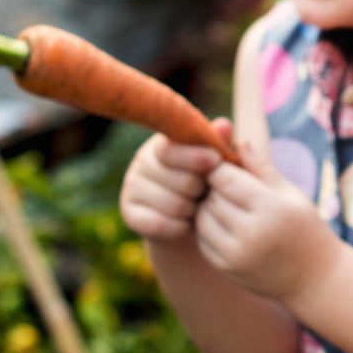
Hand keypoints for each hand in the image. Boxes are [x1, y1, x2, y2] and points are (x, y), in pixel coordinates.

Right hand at [121, 124, 228, 241]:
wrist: (190, 222)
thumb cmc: (209, 183)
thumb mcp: (217, 163)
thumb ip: (219, 144)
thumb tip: (224, 125)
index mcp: (161, 144)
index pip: (171, 149)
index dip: (195, 156)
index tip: (216, 160)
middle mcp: (141, 162)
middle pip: (178, 179)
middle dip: (200, 189)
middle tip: (205, 192)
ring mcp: (132, 188)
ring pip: (173, 204)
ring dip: (193, 210)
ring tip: (197, 208)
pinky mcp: (129, 214)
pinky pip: (160, 224)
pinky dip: (179, 228)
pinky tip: (186, 224)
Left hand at [194, 133, 336, 303]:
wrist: (314, 278)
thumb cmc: (305, 227)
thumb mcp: (290, 194)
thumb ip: (261, 167)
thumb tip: (238, 140)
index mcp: (271, 208)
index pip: (225, 178)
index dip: (220, 169)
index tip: (225, 167)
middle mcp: (251, 233)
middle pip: (211, 197)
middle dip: (214, 188)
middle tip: (224, 185)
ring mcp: (236, 254)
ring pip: (202, 219)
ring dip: (207, 208)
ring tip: (224, 204)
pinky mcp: (226, 269)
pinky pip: (202, 241)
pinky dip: (207, 229)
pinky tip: (223, 225)